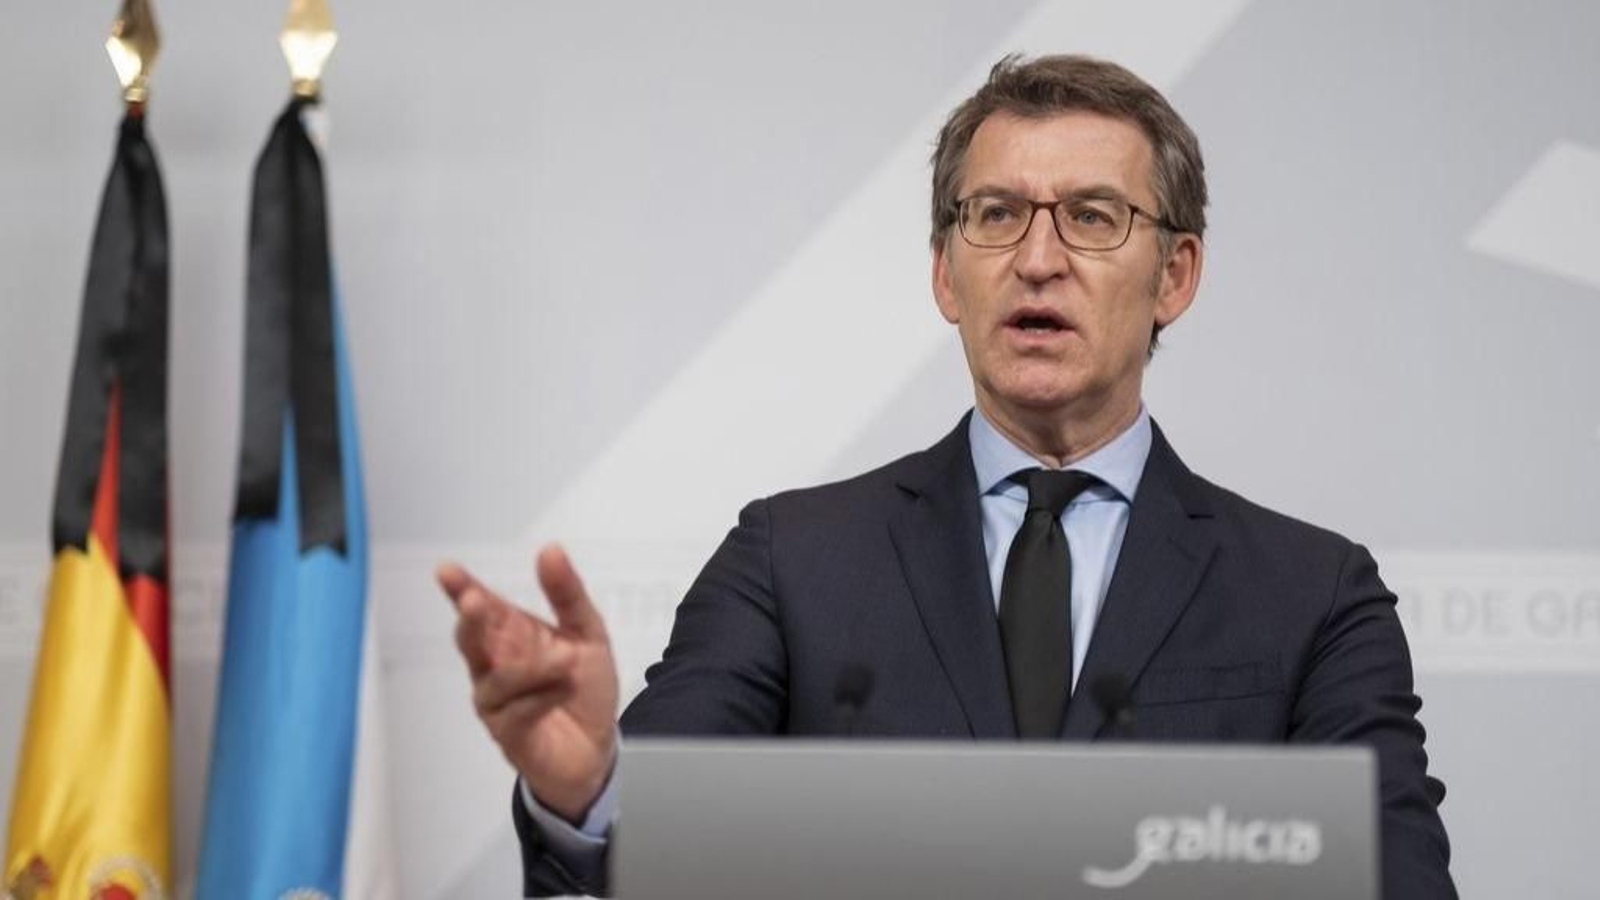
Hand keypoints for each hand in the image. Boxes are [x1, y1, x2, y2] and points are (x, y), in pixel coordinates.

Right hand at [437, 543, 618, 822]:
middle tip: (474, 602)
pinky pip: (518, 711)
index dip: (462, 589)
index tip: (447, 570)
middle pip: (472, 641)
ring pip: (498, 679)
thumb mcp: (587, 633)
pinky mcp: (508, 734)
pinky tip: (564, 689)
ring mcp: (497, 702)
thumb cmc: (584, 687)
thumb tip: (550, 549)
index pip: (481, 609)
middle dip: (471, 621)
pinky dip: (545, 696)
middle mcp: (495, 667)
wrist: (598, 747)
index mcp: (511, 636)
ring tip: (566, 659)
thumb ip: (567, 594)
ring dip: (533, 667)